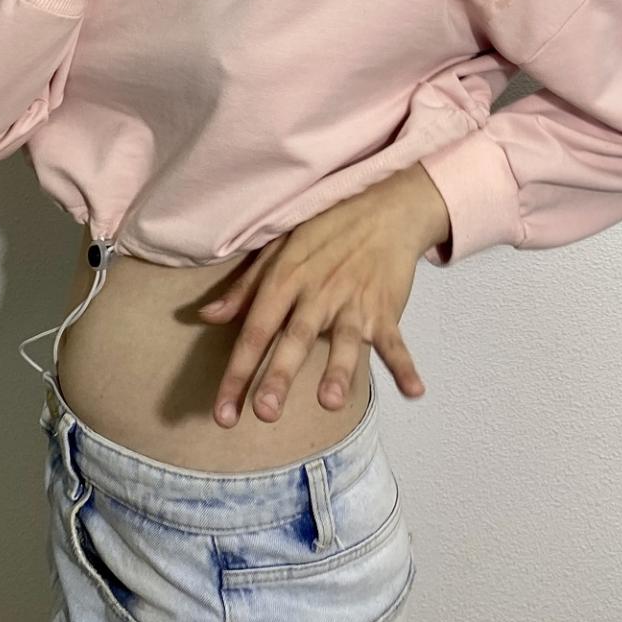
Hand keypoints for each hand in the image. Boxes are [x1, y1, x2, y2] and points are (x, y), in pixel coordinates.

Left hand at [196, 172, 437, 426]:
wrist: (385, 208)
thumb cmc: (326, 230)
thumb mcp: (279, 249)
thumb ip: (245, 287)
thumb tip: (207, 316)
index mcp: (286, 279)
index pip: (255, 331)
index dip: (238, 372)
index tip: (224, 413)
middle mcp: (318, 293)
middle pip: (296, 339)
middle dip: (280, 375)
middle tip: (265, 412)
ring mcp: (354, 301)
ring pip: (345, 339)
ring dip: (339, 370)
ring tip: (330, 403)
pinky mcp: (385, 307)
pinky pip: (396, 340)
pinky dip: (405, 365)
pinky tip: (414, 390)